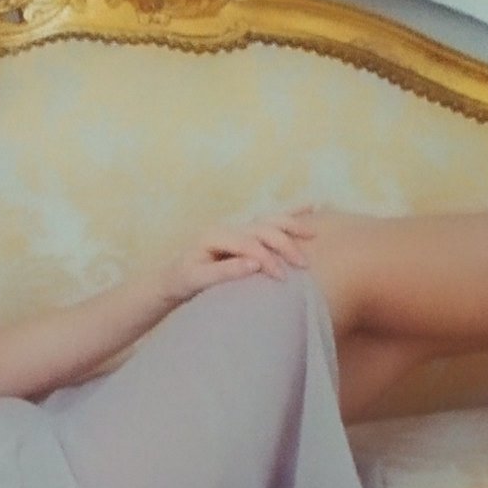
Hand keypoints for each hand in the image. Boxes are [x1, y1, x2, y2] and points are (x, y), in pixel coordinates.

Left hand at [164, 210, 316, 304]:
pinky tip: (312, 206)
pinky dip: (291, 213)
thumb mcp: (198, 279)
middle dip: (285, 244)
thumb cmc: (184, 281)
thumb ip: (226, 271)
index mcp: (216, 236)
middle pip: (263, 228)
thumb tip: (255, 263)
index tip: (281, 278)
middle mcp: (229, 227)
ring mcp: (239, 229)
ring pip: (270, 220)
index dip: (267, 259)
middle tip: (302, 265)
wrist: (174, 279)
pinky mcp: (246, 234)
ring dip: (293, 225)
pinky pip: (270, 221)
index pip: (249, 244)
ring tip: (313, 234)